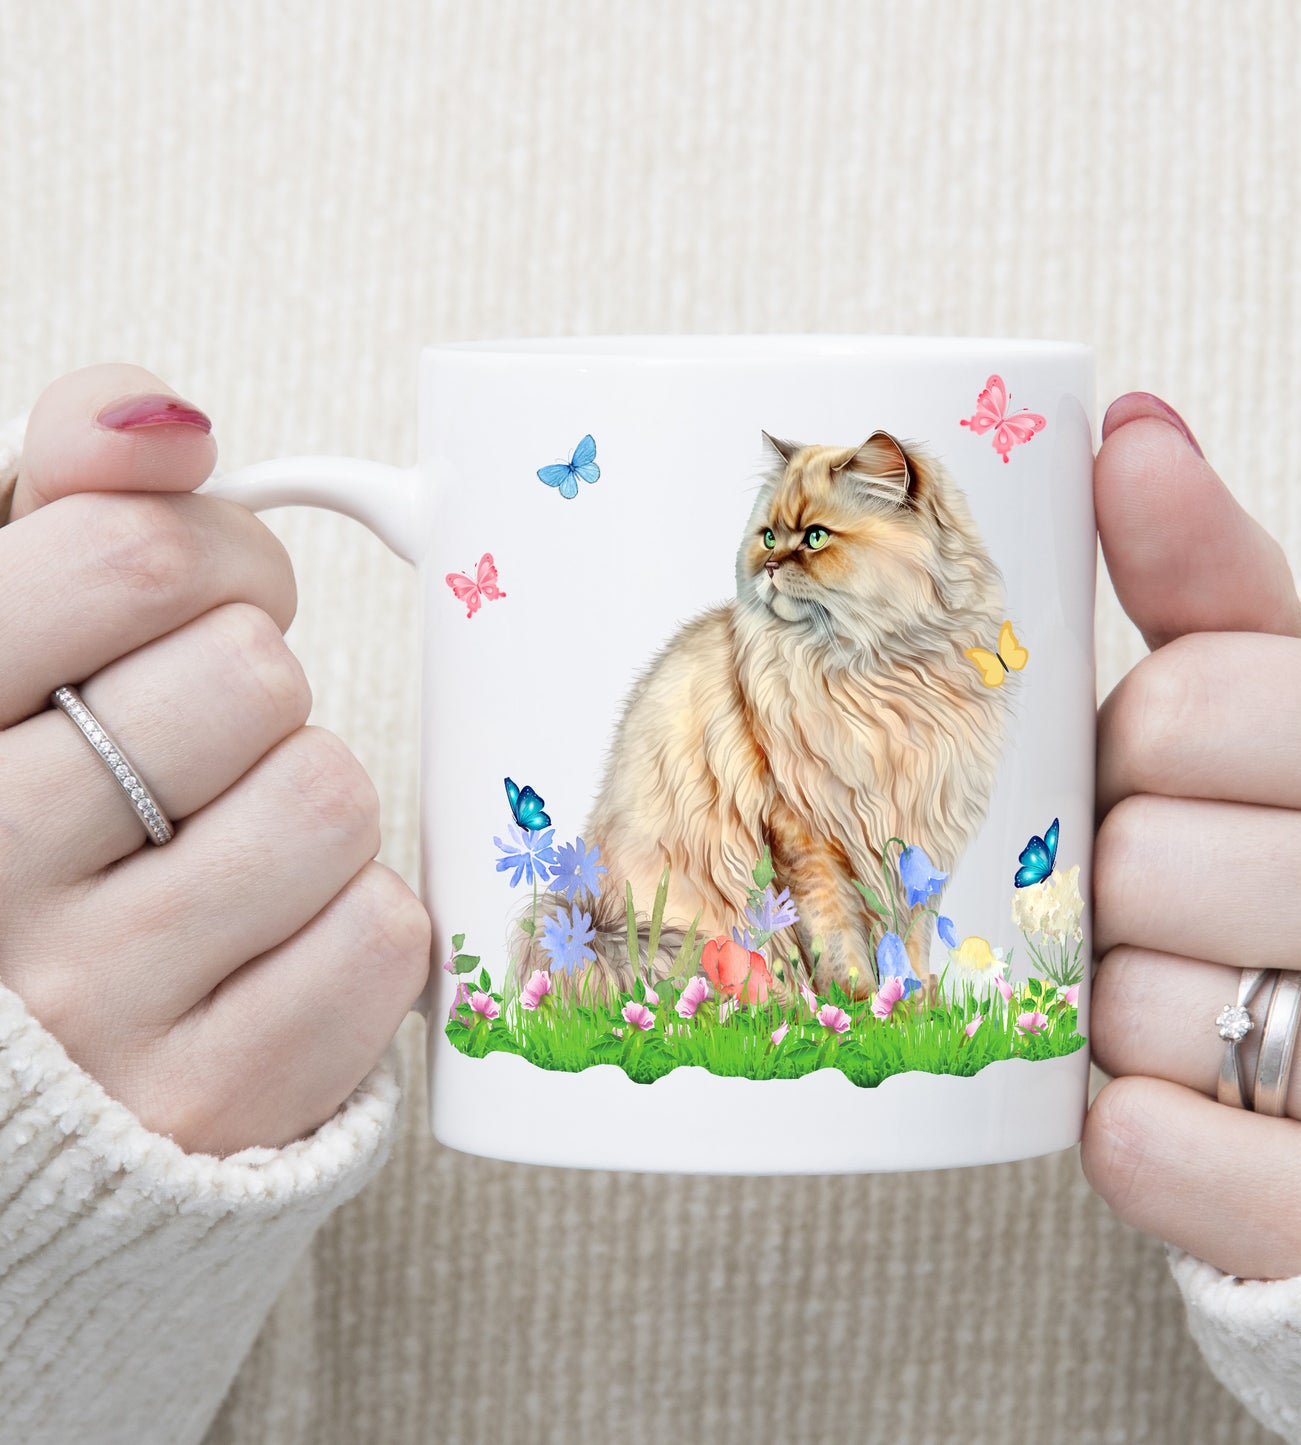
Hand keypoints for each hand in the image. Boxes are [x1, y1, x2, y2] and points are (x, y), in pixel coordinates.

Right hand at [0, 364, 428, 1153]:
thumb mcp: (5, 638)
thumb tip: (167, 418)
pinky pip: (382, 936)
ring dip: (305, 803)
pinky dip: (353, 922)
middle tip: (204, 741)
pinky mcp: (212, 1103)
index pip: (130, 559)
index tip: (200, 599)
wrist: (32, 1072)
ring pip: (328, 797)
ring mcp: (94, 1008)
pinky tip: (267, 942)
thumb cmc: (30, 812)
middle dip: (253, 686)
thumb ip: (68, 502)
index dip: (213, 557)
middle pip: (250, 675)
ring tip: (224, 846)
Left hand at [1081, 393, 1300, 1280]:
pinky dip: (1136, 1131)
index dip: (1138, 747)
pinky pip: (1147, 1150)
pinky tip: (1191, 1102)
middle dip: (1121, 881)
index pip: (1185, 705)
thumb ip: (1214, 578)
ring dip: (1125, 1008)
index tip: (1176, 772)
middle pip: (1135, 861)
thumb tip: (1126, 424)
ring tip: (1210, 996)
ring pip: (1128, 1010)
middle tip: (1185, 899)